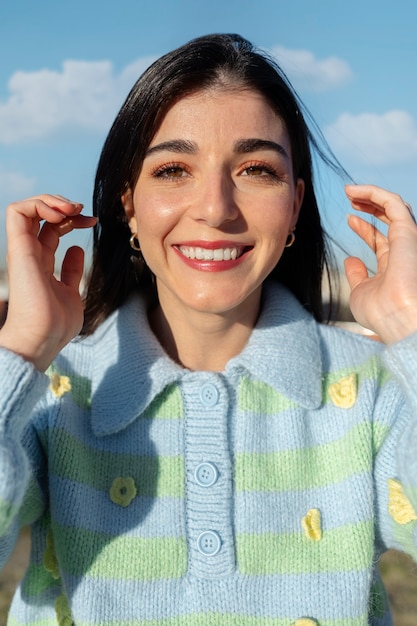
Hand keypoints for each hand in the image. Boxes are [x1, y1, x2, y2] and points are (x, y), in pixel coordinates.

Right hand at [0, 194, 95, 369]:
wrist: (42, 339)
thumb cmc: (56, 324)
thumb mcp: (71, 292)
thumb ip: (71, 270)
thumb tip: (77, 249)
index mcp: (41, 263)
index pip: (52, 229)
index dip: (73, 219)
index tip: (93, 221)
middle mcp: (30, 254)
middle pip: (41, 215)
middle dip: (64, 205)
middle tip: (83, 211)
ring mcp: (23, 250)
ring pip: (26, 208)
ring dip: (51, 201)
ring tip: (72, 209)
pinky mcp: (18, 249)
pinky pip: (17, 212)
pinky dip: (39, 204)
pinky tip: (61, 214)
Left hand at [344, 184, 416, 343]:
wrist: (396, 317)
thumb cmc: (380, 312)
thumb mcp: (361, 291)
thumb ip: (356, 274)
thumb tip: (350, 258)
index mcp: (394, 266)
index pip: (380, 240)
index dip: (365, 228)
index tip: (349, 219)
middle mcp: (403, 251)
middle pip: (388, 220)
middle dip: (370, 206)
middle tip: (350, 198)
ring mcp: (407, 240)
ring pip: (392, 206)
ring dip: (371, 195)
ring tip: (349, 191)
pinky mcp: (407, 230)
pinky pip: (392, 202)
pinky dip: (373, 193)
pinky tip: (354, 192)